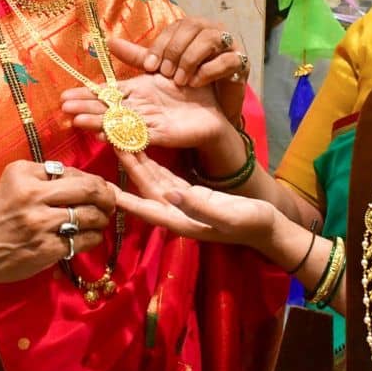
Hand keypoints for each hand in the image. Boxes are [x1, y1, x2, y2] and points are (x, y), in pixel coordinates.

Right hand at [0, 160, 115, 288]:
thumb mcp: (14, 182)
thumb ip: (45, 177)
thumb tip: (84, 179)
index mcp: (24, 174)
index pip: (72, 172)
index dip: (91, 180)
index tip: (99, 187)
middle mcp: (33, 196)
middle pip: (88, 189)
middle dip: (107, 195)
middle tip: (111, 201)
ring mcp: (40, 224)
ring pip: (90, 215)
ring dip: (102, 217)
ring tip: (101, 219)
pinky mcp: (46, 249)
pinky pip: (83, 240)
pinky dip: (94, 237)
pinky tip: (91, 236)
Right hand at [61, 72, 234, 149]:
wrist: (212, 112)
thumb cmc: (188, 89)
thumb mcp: (160, 67)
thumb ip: (136, 56)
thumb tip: (109, 40)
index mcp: (136, 92)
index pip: (106, 93)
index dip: (87, 94)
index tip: (64, 96)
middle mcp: (138, 108)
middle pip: (107, 109)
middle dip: (85, 108)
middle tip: (63, 108)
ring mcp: (147, 123)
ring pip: (118, 123)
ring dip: (97, 122)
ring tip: (77, 121)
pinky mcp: (160, 135)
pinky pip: (138, 135)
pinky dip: (122, 135)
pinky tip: (106, 135)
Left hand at [110, 17, 249, 123]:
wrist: (211, 113)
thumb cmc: (185, 88)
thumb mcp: (160, 73)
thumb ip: (139, 57)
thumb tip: (110, 43)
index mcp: (190, 29)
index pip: (174, 26)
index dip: (160, 45)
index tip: (149, 67)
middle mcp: (210, 31)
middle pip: (192, 26)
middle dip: (175, 51)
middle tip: (165, 74)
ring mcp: (228, 45)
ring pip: (210, 39)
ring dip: (191, 60)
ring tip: (181, 81)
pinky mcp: (240, 63)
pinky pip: (229, 59)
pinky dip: (210, 70)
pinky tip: (197, 83)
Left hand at [113, 151, 275, 249]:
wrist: (268, 228)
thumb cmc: (251, 224)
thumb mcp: (227, 216)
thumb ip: (198, 207)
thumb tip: (170, 193)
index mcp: (180, 221)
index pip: (144, 208)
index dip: (123, 198)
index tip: (103, 187)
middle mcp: (176, 212)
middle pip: (145, 188)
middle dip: (127, 169)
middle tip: (109, 145)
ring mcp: (183, 202)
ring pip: (153, 180)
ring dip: (138, 163)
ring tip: (120, 142)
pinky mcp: (192, 194)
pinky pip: (167, 177)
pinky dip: (155, 164)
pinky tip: (145, 151)